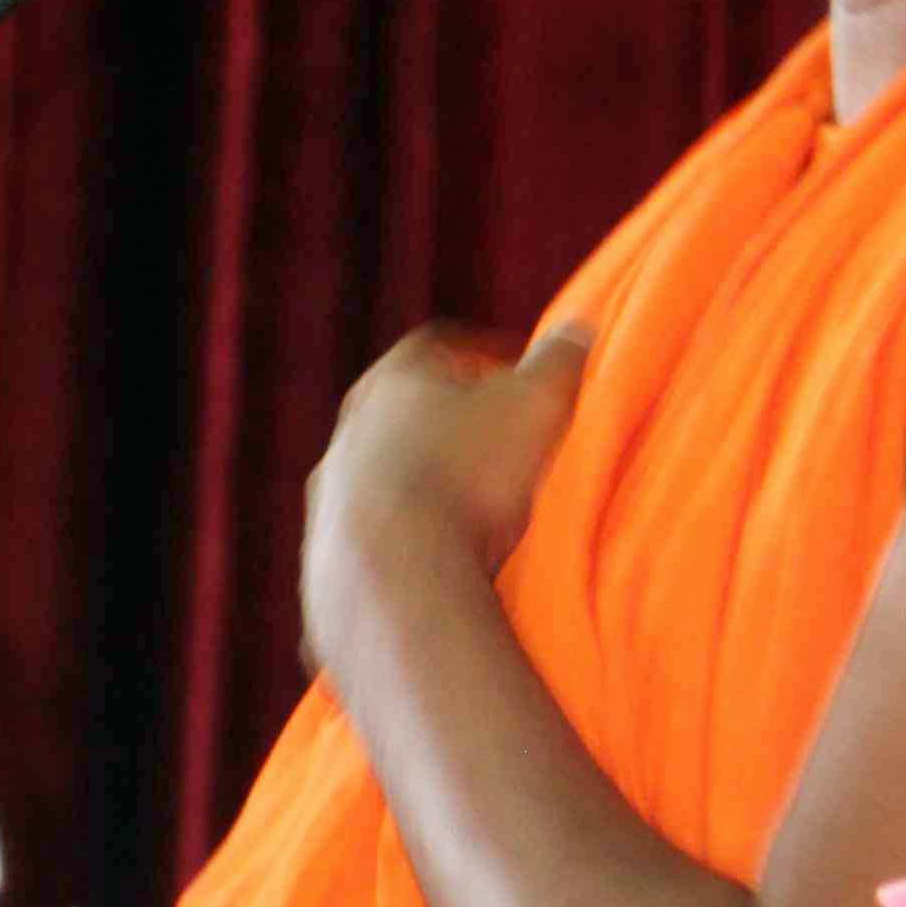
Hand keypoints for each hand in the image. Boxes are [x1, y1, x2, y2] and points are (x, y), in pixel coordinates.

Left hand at [301, 326, 588, 663]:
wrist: (395, 576)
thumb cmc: (468, 478)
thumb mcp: (535, 405)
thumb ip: (558, 362)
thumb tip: (579, 330)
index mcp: (394, 380)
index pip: (435, 347)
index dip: (480, 355)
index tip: (511, 374)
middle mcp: (350, 430)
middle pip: (403, 413)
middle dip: (448, 426)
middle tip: (494, 445)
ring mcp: (332, 494)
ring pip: (383, 477)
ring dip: (423, 489)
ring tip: (471, 513)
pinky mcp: (326, 551)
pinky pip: (374, 538)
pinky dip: (405, 543)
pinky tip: (440, 561)